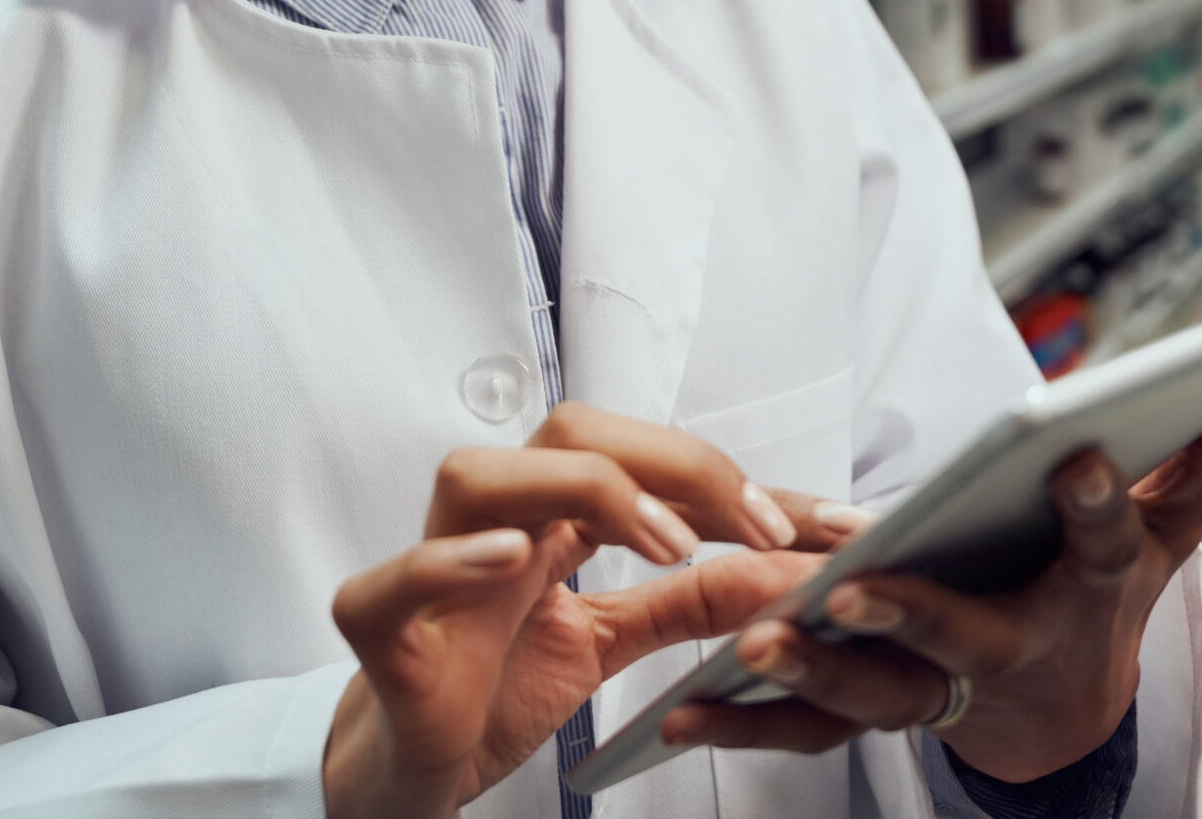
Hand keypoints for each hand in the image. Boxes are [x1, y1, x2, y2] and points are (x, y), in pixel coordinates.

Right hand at [321, 403, 861, 818]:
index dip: (733, 480)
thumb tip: (787, 571)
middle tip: (756, 526)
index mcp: (548, 513)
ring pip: (481, 474)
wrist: (413, 766)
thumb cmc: (495, 686)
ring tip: (669, 544)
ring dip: (586, 494)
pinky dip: (453, 561)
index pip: (644, 458)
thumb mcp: (613, 639)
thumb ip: (690, 603)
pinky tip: (513, 559)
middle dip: (676, 466)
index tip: (821, 523)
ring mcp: (432, 564)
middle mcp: (493, 520)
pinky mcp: (380, 624)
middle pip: (573, 434)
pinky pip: (400, 575)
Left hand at [663, 382, 1201, 783]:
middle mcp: (1011, 647)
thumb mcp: (1167, 531)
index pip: (1098, 542)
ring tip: (758, 639)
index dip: (1094, 502)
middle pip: (965, 632)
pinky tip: (683, 713)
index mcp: (1085, 588)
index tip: (1077, 455)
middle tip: (866, 587)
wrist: (1061, 712)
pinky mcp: (876, 711)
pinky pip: (807, 729)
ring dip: (816, 669)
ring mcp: (940, 689)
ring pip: (874, 688)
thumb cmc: (1105, 597)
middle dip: (918, 611)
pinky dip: (748, 724)